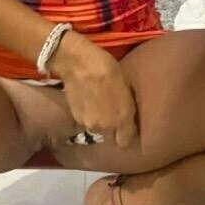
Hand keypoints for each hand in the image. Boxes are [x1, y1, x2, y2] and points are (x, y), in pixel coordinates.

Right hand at [50, 31, 138, 147]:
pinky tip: (88, 100)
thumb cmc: (107, 68)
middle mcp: (106, 127)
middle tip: (112, 112)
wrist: (79, 64)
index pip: (126, 141)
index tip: (127, 125)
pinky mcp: (76, 118)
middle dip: (113, 128)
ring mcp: (89, 124)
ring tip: (99, 103)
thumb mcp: (126, 85)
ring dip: (99, 121)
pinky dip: (88, 115)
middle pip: (111, 137)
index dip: (127, 134)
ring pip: (98, 129)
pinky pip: (87, 121)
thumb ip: (127, 107)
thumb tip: (129, 117)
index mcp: (122, 118)